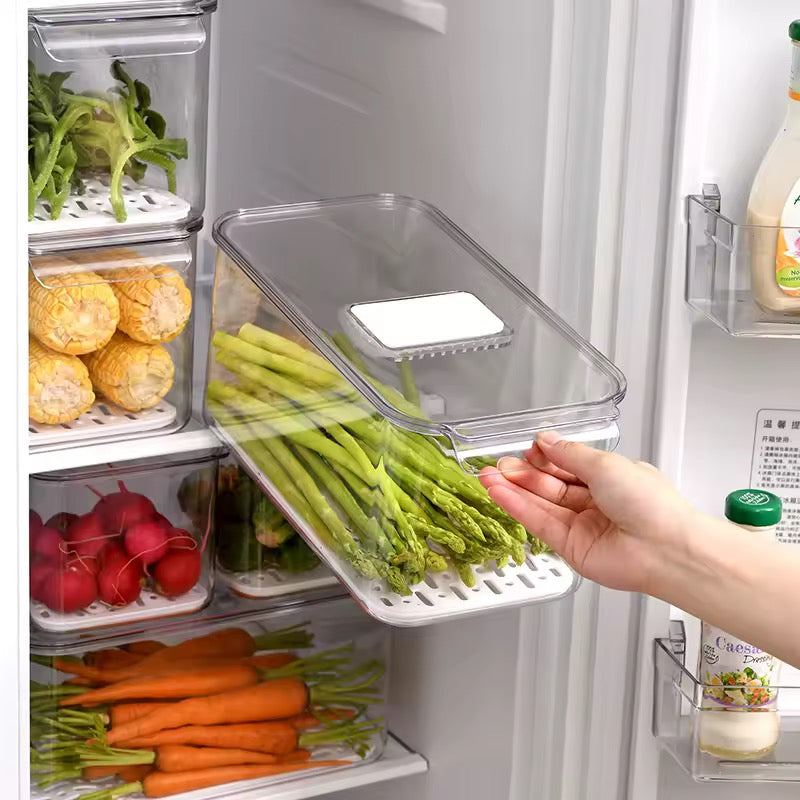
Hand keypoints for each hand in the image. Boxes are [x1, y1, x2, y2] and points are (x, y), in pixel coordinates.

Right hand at [478, 432, 697, 593]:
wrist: (665, 548)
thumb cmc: (649, 503)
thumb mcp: (605, 464)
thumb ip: (569, 454)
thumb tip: (546, 440)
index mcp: (611, 478)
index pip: (568, 464)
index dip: (546, 456)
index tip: (528, 448)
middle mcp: (596, 502)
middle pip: (550, 484)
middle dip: (524, 473)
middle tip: (499, 464)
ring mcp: (582, 525)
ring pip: (540, 503)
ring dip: (513, 489)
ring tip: (488, 476)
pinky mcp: (570, 547)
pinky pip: (539, 523)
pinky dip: (517, 507)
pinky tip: (499, 493)